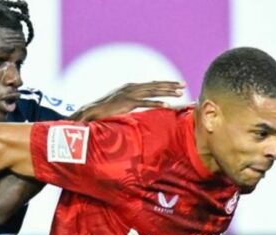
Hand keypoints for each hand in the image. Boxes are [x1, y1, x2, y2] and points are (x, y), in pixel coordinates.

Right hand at [70, 81, 185, 120]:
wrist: (92, 109)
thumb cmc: (104, 109)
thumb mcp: (119, 102)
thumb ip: (129, 102)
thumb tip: (136, 105)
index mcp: (131, 87)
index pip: (151, 84)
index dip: (164, 84)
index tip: (176, 84)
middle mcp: (132, 87)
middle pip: (155, 85)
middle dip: (170, 85)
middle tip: (183, 85)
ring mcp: (130, 94)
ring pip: (153, 91)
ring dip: (167, 92)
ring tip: (179, 93)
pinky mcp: (127, 102)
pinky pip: (145, 103)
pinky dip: (157, 103)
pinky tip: (167, 105)